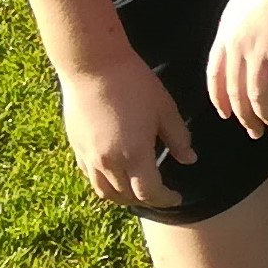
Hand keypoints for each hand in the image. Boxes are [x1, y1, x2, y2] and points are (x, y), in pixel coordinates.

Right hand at [60, 48, 192, 209]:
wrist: (93, 67)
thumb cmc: (134, 83)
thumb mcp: (164, 109)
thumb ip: (178, 137)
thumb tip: (190, 159)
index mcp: (134, 154)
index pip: (150, 192)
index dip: (165, 199)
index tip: (177, 197)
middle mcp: (109, 163)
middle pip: (128, 197)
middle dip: (147, 200)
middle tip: (161, 194)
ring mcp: (89, 158)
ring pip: (106, 192)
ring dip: (124, 197)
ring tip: (139, 191)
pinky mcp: (77, 149)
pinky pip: (92, 179)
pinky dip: (106, 185)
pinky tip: (116, 177)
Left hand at [207, 0, 267, 137]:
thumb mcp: (244, 3)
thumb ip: (242, 27)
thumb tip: (250, 45)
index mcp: (225, 35)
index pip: (215, 77)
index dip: (221, 100)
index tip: (228, 115)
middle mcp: (238, 48)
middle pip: (237, 93)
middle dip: (247, 117)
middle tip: (256, 133)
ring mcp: (260, 51)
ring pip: (259, 96)